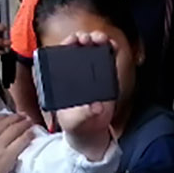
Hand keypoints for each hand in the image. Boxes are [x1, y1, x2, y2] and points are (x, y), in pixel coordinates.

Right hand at [0, 112, 35, 172]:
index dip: (2, 117)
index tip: (7, 116)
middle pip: (5, 123)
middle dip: (15, 118)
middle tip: (22, 115)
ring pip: (14, 130)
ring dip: (23, 124)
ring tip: (30, 121)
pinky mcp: (8, 156)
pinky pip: (20, 142)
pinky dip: (27, 136)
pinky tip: (32, 132)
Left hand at [50, 31, 118, 160]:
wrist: (91, 134)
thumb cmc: (76, 125)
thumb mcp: (74, 122)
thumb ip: (83, 115)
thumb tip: (95, 107)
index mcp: (61, 79)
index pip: (60, 56)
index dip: (66, 45)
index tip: (72, 40)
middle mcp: (75, 73)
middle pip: (78, 49)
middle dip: (83, 39)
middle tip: (87, 39)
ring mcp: (91, 74)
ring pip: (93, 51)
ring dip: (97, 41)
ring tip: (101, 38)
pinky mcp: (106, 77)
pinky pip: (108, 60)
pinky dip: (111, 50)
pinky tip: (113, 45)